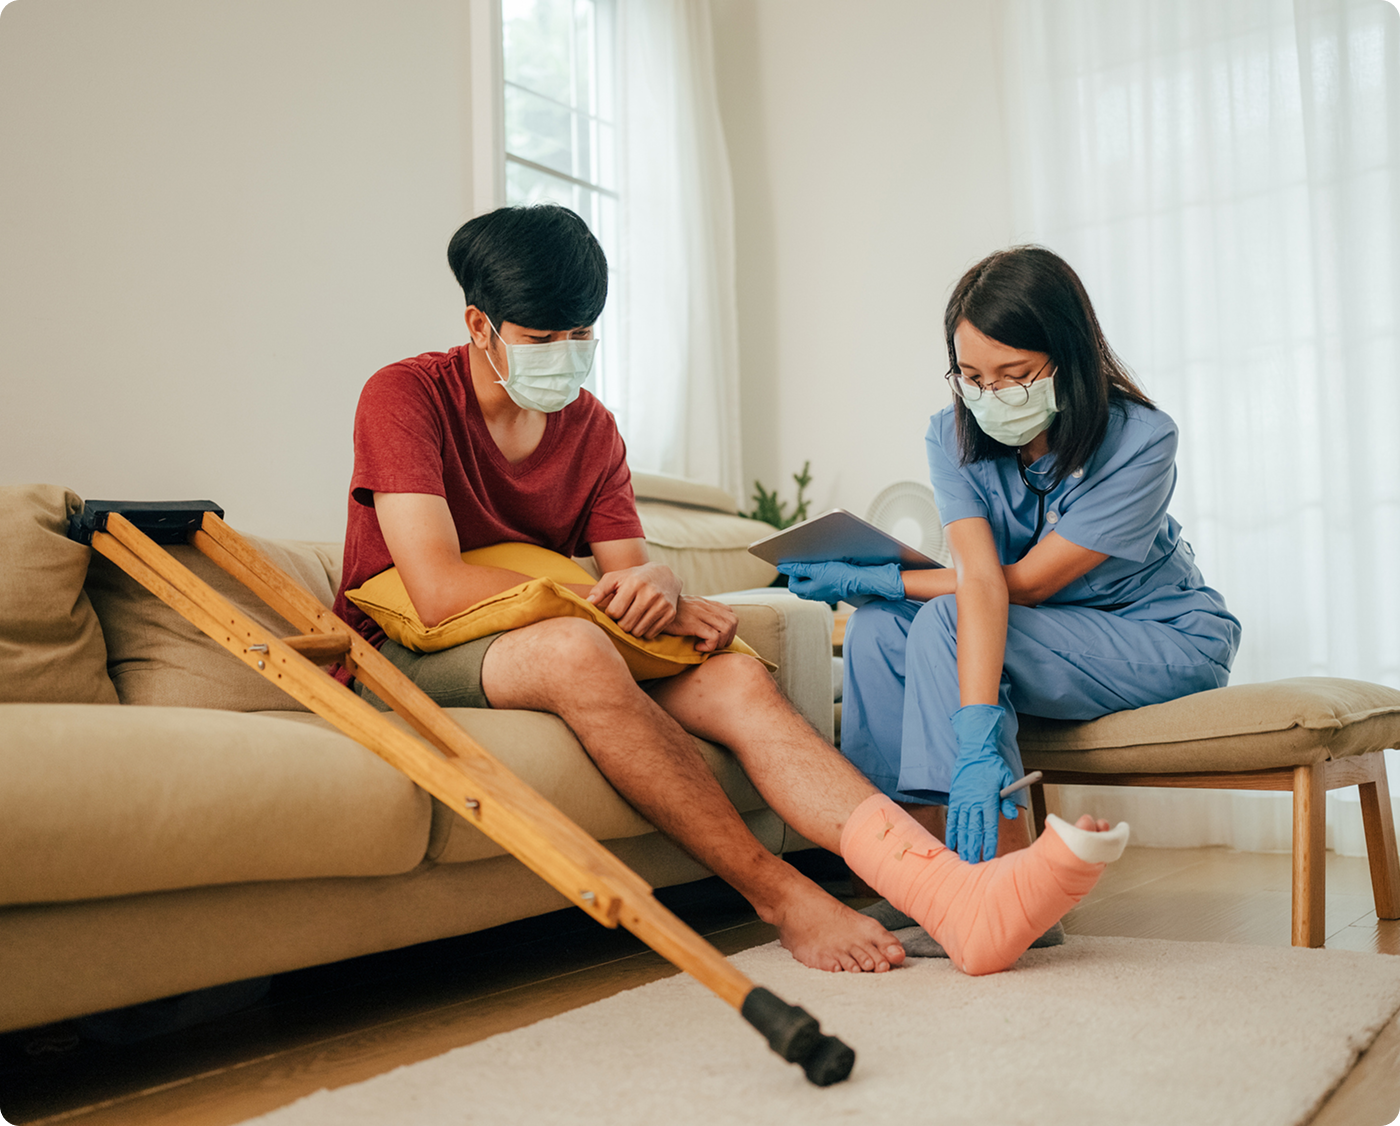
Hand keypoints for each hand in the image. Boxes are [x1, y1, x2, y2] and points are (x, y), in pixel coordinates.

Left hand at [586, 562, 680, 638]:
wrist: (665, 575)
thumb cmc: (634, 578)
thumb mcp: (616, 577)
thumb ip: (599, 589)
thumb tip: (587, 604)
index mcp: (634, 583)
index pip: (615, 612)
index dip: (611, 615)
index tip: (614, 610)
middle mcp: (650, 593)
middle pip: (626, 625)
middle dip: (620, 624)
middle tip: (622, 617)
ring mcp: (662, 604)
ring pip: (638, 632)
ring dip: (632, 629)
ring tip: (632, 619)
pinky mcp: (670, 614)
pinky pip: (650, 634)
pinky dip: (644, 631)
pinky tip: (643, 620)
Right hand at [662, 595, 738, 651]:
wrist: (650, 607)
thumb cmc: (667, 614)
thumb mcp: (686, 609)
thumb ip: (698, 614)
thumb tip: (708, 629)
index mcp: (706, 603)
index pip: (731, 613)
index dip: (729, 629)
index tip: (716, 638)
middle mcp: (705, 606)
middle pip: (733, 621)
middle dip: (728, 638)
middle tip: (713, 645)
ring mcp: (699, 614)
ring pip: (726, 628)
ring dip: (720, 642)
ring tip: (706, 646)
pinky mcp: (692, 623)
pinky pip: (713, 636)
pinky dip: (710, 645)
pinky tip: (697, 647)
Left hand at [777, 561, 904, 603]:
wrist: (862, 579)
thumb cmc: (840, 574)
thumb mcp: (817, 568)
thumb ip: (798, 568)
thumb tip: (782, 567)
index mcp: (810, 592)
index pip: (793, 585)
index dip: (793, 573)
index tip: (798, 563)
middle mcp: (818, 596)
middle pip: (802, 586)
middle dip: (801, 575)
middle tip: (807, 563)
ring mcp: (827, 594)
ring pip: (813, 585)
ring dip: (812, 575)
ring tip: (818, 564)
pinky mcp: (836, 590)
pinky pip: (824, 585)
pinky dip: (822, 577)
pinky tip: (829, 569)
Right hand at [946, 704, 1018, 862]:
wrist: (974, 752)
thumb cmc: (993, 767)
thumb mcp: (1007, 779)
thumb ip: (1008, 799)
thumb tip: (1011, 815)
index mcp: (987, 798)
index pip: (989, 825)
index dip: (989, 842)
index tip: (989, 856)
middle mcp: (973, 801)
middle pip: (973, 829)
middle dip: (973, 847)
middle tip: (973, 863)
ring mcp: (962, 800)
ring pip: (961, 826)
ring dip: (962, 843)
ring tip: (963, 858)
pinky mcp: (955, 798)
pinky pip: (952, 818)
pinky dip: (951, 831)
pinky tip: (951, 843)